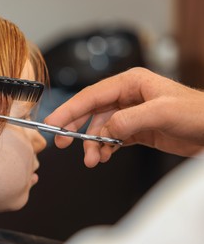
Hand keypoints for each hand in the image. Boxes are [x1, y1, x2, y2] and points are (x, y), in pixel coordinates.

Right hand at [45, 67, 203, 167]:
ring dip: (93, 144)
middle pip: (91, 111)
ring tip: (92, 160)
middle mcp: (127, 97)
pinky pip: (112, 138)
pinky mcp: (136, 129)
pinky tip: (105, 156)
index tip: (54, 121)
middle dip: (76, 128)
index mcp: (130, 83)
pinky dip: (106, 148)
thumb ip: (130, 119)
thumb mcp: (163, 111)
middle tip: (62, 142)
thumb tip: (106, 129)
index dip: (70, 109)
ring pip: (101, 128)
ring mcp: (131, 114)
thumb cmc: (197, 113)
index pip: (91, 96)